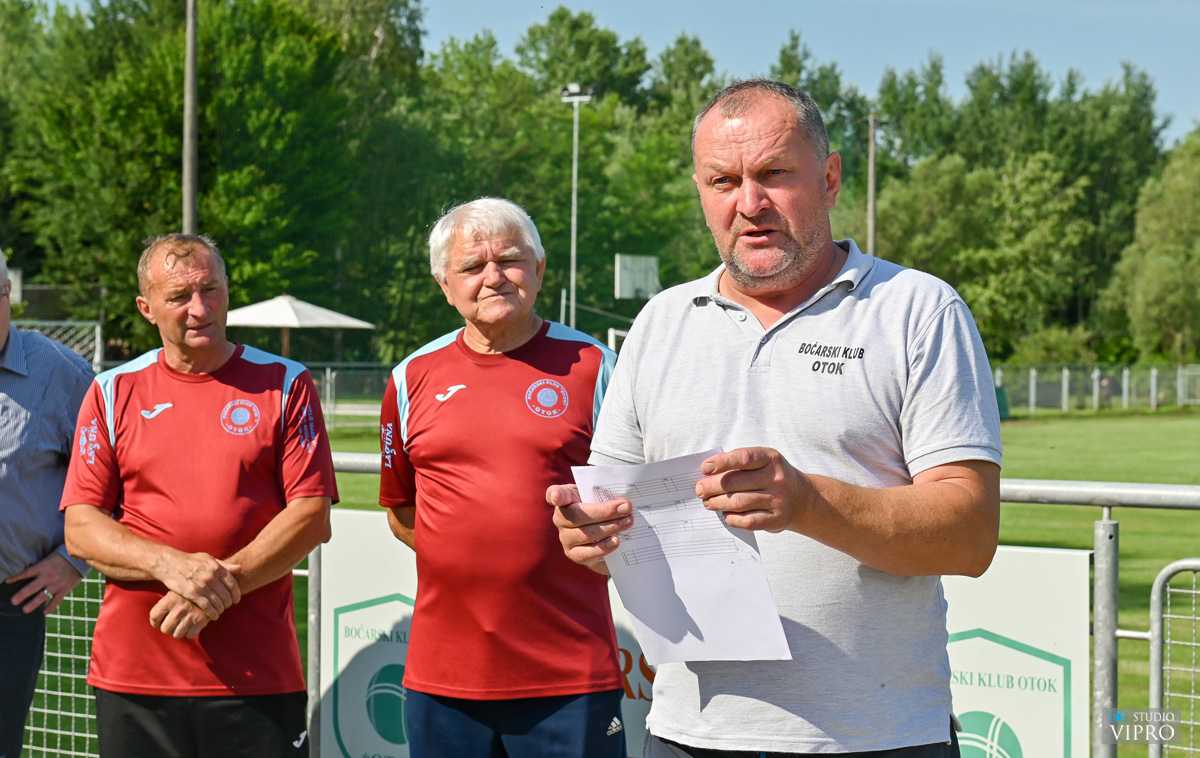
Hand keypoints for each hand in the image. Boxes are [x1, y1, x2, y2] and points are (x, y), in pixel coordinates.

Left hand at [7, 553, 84, 614]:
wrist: (80, 558)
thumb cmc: (62, 556)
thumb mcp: (49, 557)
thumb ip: (39, 566)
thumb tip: (25, 571)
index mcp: (44, 566)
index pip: (27, 572)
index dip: (16, 577)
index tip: (6, 581)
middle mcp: (49, 576)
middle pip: (33, 587)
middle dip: (22, 595)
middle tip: (13, 601)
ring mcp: (57, 584)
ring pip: (43, 596)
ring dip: (33, 604)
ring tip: (25, 610)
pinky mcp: (65, 589)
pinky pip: (57, 600)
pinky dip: (51, 607)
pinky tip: (44, 612)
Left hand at [149, 591, 210, 638]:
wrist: (209, 590)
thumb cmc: (187, 595)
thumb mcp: (174, 594)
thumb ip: (163, 605)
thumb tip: (155, 621)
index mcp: (169, 600)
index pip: (154, 617)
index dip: (156, 621)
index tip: (160, 620)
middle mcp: (178, 608)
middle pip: (165, 629)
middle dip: (169, 627)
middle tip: (175, 621)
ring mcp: (190, 616)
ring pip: (177, 634)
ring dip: (180, 630)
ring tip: (184, 622)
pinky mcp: (200, 621)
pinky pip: (190, 635)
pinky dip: (191, 631)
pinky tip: (193, 623)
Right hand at [154, 552, 241, 619]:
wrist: (170, 564)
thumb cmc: (190, 561)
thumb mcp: (208, 559)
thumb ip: (224, 565)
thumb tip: (239, 568)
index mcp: (217, 567)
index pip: (233, 584)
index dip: (236, 594)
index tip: (236, 600)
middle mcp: (211, 577)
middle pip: (226, 595)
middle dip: (229, 603)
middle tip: (227, 607)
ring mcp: (202, 585)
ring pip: (218, 602)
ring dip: (221, 609)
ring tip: (220, 611)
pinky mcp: (193, 593)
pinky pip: (207, 606)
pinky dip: (212, 613)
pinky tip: (213, 616)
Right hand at [546, 484, 632, 574]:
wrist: (603, 533)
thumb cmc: (600, 508)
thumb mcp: (600, 495)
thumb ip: (606, 493)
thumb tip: (624, 500)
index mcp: (565, 498)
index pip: (555, 493)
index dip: (555, 495)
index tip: (557, 497)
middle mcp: (560, 518)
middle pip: (576, 515)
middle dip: (604, 512)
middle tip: (626, 508)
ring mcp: (565, 537)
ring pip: (584, 534)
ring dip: (609, 528)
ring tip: (626, 523)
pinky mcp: (573, 554)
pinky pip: (586, 553)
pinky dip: (602, 548)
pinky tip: (615, 541)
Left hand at [695, 447, 810, 532]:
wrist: (803, 498)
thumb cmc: (773, 477)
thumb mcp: (763, 462)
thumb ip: (739, 465)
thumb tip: (707, 474)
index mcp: (771, 458)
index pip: (743, 458)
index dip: (722, 462)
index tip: (705, 468)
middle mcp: (777, 478)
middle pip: (736, 482)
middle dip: (712, 486)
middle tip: (700, 490)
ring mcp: (779, 499)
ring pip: (739, 502)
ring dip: (718, 503)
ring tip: (707, 502)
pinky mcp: (778, 519)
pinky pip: (749, 521)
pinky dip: (733, 518)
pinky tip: (726, 515)